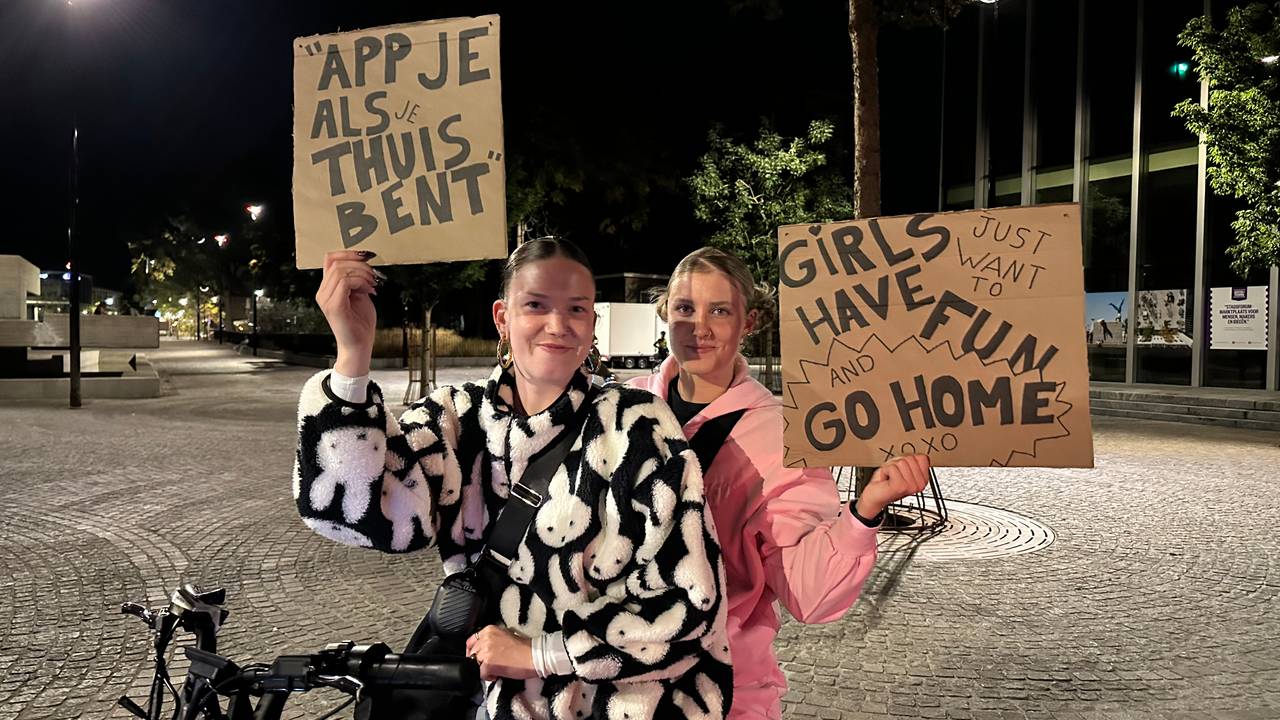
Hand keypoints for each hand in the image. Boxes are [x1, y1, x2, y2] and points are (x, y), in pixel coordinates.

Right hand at [315, 250, 380, 375]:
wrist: (360, 346)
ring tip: (373, 284)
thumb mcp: (360, 295)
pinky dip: (360, 282)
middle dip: (359, 263)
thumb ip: (357, 279)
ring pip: (340, 270)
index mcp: (328, 288)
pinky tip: (369, 291)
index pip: (330, 259)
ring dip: (362, 273)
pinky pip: (345, 282)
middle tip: (374, 274)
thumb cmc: (360, 323)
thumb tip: (364, 263)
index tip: (367, 256)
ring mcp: (326, 299)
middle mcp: (323, 292)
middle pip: (335, 262)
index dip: (348, 253)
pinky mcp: (333, 306)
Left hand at [465, 625, 536, 680]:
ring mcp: (485, 651)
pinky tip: (498, 675)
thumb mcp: (506, 635)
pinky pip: (481, 674)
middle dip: (478, 662)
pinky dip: (488, 677)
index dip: (472, 652)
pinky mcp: (488, 664)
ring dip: (483, 670)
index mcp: (489, 630)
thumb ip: (492, 640)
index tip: (476, 659)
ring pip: (475, 665)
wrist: (535, 656)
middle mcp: (485, 638)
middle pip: (472, 654)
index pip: (471, 641)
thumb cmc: (525, 647)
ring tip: (496, 671)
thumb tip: (485, 650)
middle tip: (489, 667)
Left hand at [855, 454, 930, 519]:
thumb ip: (915, 461)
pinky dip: (885, 470)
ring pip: (902, 462)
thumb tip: (923, 456)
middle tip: (894, 474)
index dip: (907, 458)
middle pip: (911, 458)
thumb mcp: (904, 467)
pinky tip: (886, 480)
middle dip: (898, 462)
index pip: (922, 457)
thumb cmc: (887, 481)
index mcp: (924, 480)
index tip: (902, 469)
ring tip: (890, 476)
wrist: (875, 495)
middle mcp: (920, 484)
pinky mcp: (901, 486)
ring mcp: (911, 486)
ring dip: (891, 467)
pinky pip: (892, 467)